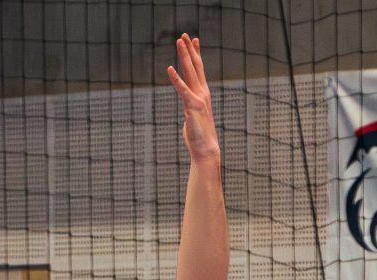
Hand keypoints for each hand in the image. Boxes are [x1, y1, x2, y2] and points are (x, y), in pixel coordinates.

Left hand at [167, 34, 218, 164]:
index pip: (199, 69)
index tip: (194, 40)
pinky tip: (169, 68)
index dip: (195, 54)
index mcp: (203, 94)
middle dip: (189, 49)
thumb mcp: (194, 117)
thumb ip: (191, 107)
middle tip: (185, 34)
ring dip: (184, 55)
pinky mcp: (192, 106)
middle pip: (196, 66)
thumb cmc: (199, 135)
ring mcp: (198, 98)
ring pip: (190, 72)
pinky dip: (176, 79)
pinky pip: (182, 89)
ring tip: (179, 41)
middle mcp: (202, 93)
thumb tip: (189, 107)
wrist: (206, 148)